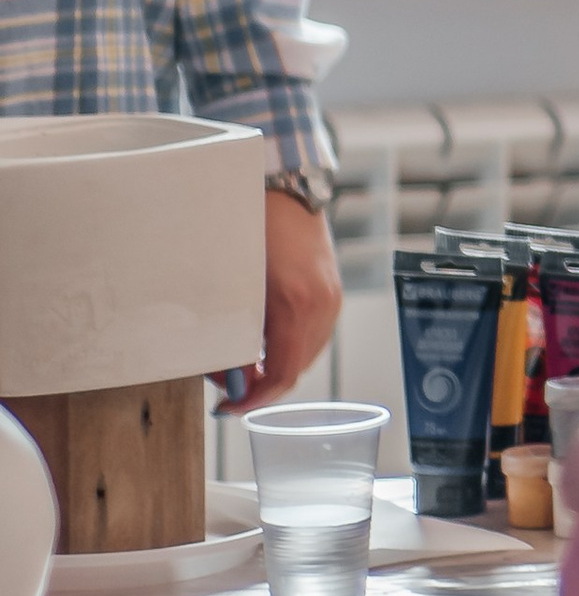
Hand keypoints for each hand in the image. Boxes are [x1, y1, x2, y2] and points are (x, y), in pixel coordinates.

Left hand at [231, 188, 344, 406]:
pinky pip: (314, 336)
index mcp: (297, 305)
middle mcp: (322, 307)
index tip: (229, 408)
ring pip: (306, 355)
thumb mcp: (235, 284)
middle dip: (263, 386)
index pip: (283, 375)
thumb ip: (234, 333)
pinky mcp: (332, 291)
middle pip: (297, 370)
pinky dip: (290, 348)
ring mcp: (332, 299)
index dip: (255, 400)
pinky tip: (265, 342)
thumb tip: (231, 377)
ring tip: (245, 366)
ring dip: (277, 367)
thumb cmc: (252, 228)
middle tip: (229, 388)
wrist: (285, 187)